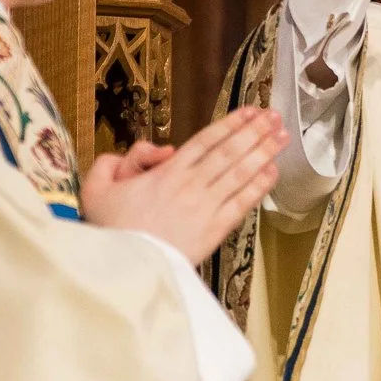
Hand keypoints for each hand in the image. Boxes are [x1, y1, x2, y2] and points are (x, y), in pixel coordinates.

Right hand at [83, 105, 285, 263]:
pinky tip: (273, 171)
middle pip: (229, 152)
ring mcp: (205, 207)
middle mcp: (191, 185)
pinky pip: (242, 203)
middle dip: (255, 132)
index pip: (205, 141)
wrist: (126, 269)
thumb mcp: (97, 188)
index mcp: (166, 172)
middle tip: (275, 116)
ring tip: (283, 136)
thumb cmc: (111, 230)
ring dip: (264, 152)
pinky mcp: (214, 230)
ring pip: (240, 173)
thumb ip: (111, 162)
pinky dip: (259, 185)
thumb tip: (148, 152)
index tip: (249, 111)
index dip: (230, 123)